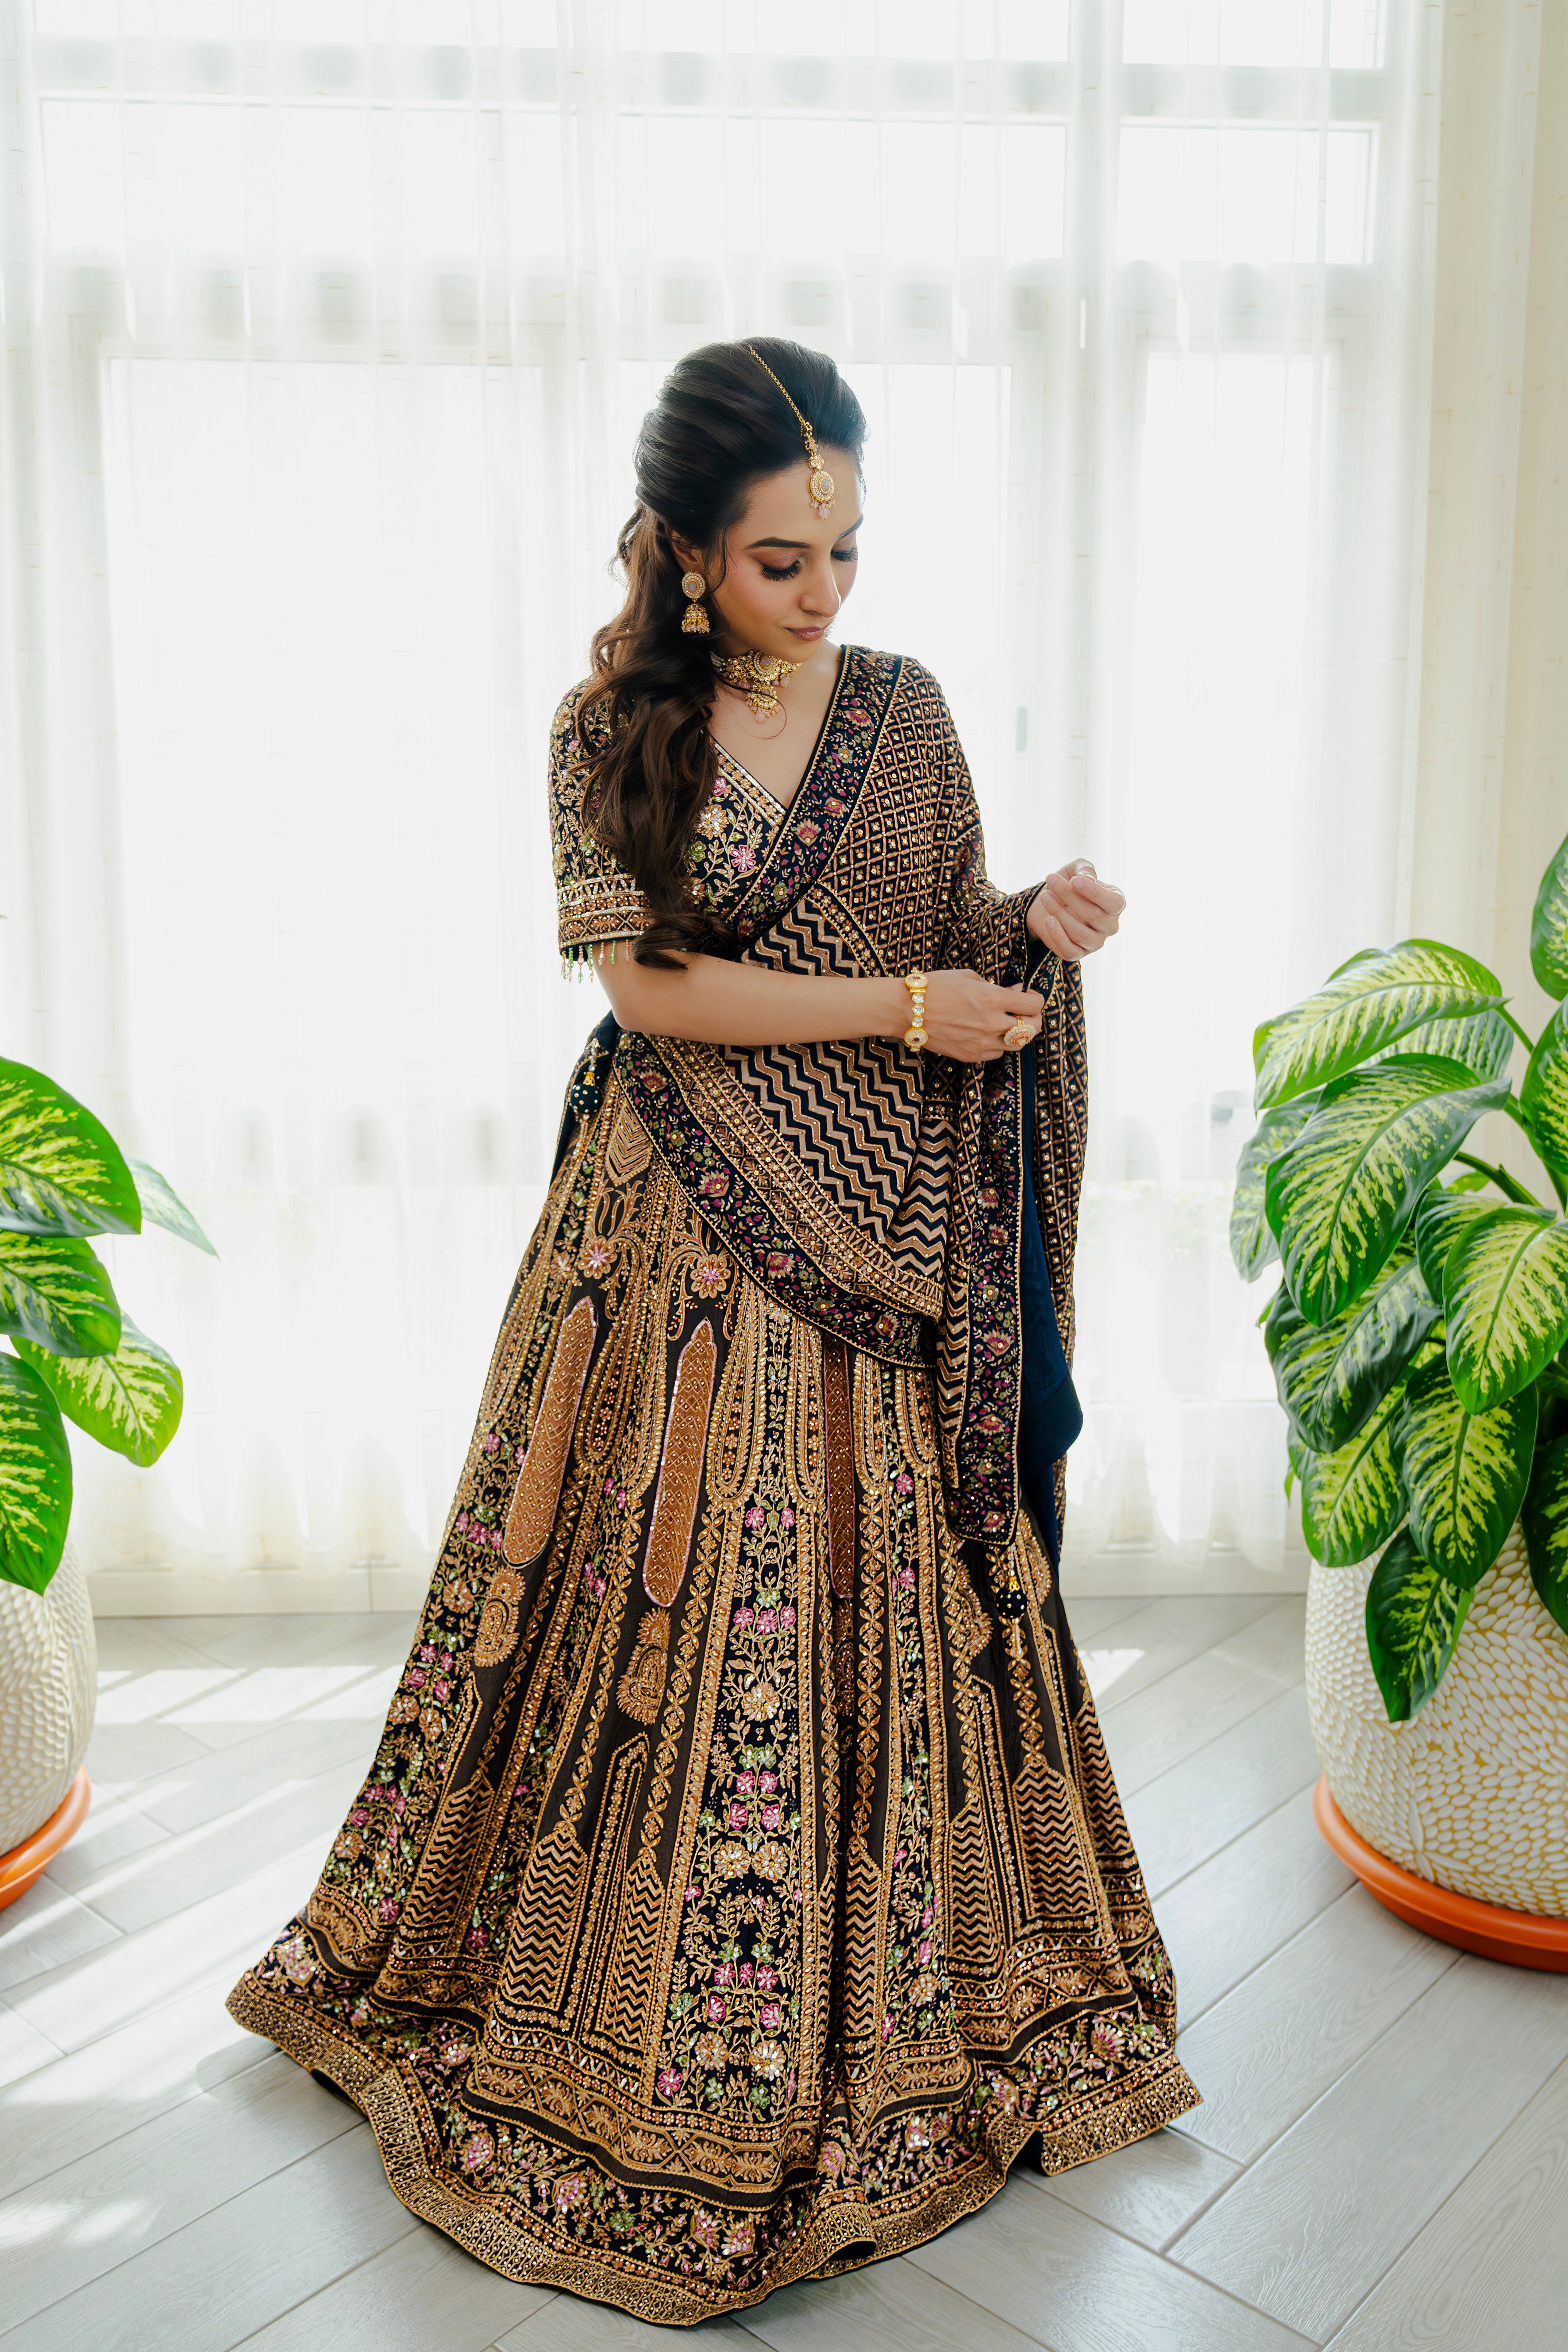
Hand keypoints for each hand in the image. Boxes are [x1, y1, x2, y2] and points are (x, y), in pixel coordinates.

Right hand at [918, 969, 1044, 1063]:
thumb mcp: (967, 977)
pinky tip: (989, 1034)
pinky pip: (996, 1054)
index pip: (1033, 1005)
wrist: (906, 1010)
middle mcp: (992, 1024)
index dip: (1036, 999)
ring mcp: (982, 1043)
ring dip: (1018, 1034)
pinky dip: (998, 1044)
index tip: (1030, 995)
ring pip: (1017, 1045)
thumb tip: (1015, 991)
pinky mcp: (970, 1056)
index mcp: (993, 999)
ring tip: (1008, 1024)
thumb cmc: (934, 987)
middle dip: (1034, 1018)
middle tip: (1026, 1012)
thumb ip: (995, 986)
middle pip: (1032, 1028)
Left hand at [1028, 859, 1125, 959]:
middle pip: (1094, 915)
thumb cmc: (1068, 883)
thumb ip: (1084, 869)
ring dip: (1059, 912)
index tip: (1074, 880)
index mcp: (1116, 904)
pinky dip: (1057, 935)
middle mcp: (1109, 925)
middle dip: (1069, 896)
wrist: (1048, 901)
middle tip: (1051, 880)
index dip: (1094, 892)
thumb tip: (1088, 879)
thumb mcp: (1075, 870)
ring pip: (1080, 933)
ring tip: (1045, 896)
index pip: (1114, 903)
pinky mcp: (1078, 953)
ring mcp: (1095, 942)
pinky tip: (1048, 919)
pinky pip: (1070, 950)